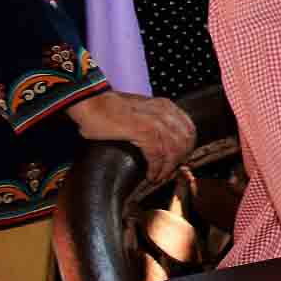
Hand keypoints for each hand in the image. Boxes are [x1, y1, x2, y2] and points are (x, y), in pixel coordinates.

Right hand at [70, 90, 195, 186]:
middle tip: (168, 173)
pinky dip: (156, 169)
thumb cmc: (109, 110)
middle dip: (180, 161)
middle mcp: (165, 112)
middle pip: (186, 141)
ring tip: (158, 177)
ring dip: (168, 168)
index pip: (190, 130)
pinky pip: (158, 155)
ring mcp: (155, 120)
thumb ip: (154, 122)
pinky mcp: (143, 130)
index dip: (187, 149)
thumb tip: (162, 144)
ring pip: (174, 150)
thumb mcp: (140, 112)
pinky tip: (151, 175)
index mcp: (166, 106)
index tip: (178, 162)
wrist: (90, 103)